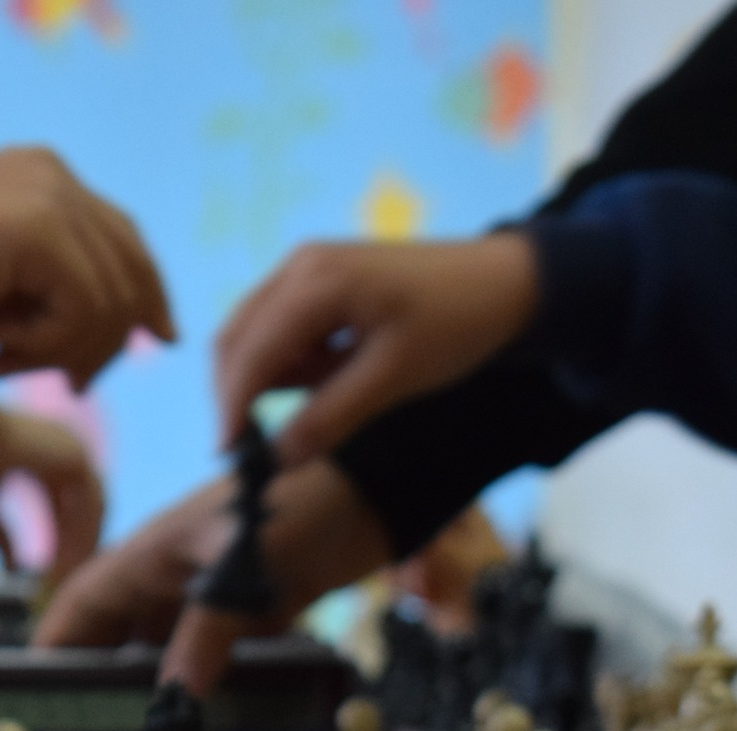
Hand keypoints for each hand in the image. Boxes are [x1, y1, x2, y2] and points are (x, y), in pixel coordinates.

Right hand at [0, 147, 175, 390]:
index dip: (146, 293)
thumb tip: (125, 327)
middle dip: (115, 336)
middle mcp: (51, 173)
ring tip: (6, 364)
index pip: (122, 238)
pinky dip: (47, 347)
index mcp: (39, 175)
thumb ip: (54, 293)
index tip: (158, 340)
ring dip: (65, 352)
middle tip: (77, 386)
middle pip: (131, 265)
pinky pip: (84, 309)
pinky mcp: (41, 226)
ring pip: (110, 299)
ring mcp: (49, 193)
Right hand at [0, 394, 105, 585]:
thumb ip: (1, 536)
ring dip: (83, 542)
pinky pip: (88, 505)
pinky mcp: (76, 458)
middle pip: (86, 505)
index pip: (67, 502)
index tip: (60, 564)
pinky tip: (71, 560)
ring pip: (92, 506)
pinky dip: (82, 534)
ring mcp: (75, 451)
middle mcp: (65, 451)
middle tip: (73, 575)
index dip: (65, 534)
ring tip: (71, 575)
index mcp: (44, 456)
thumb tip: (11, 570)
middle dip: (81, 541)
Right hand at [32, 456, 391, 693]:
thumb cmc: (302, 499)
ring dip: (148, 690)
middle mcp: (171, 576)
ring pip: (160, 651)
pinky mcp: (251, 611)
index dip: (53, 647)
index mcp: (150, 553)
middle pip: (114, 635)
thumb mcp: (244, 566)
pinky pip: (210, 657)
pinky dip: (200, 688)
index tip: (28, 695)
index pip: (81, 604)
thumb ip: (206, 634)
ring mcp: (210, 594)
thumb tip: (172, 704)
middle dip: (94, 681)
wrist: (379, 484)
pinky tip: (197, 725)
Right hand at [215, 231, 537, 464]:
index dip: (233, 407)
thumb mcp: (393, 377)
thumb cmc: (457, 322)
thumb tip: (279, 459)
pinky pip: (282, 329)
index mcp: (315, 281)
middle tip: (254, 449)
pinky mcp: (320, 281)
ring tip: (322, 404)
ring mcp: (308, 269)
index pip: (251, 353)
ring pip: (256, 335)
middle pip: (237, 339)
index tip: (229, 455)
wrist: (507, 282)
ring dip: (270, 379)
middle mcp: (299, 266)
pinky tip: (331, 379)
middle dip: (239, 395)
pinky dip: (292, 364)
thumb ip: (331, 416)